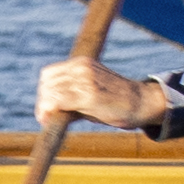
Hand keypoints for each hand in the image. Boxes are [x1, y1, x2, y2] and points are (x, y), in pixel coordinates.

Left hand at [36, 60, 170, 133]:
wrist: (141, 103)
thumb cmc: (116, 102)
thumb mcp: (91, 91)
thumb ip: (71, 95)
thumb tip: (48, 109)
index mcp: (82, 63)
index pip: (49, 74)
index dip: (44, 92)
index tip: (46, 108)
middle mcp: (82, 67)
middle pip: (47, 83)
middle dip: (43, 101)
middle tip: (47, 117)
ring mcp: (85, 80)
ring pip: (50, 92)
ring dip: (44, 108)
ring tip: (49, 120)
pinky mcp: (88, 95)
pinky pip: (58, 101)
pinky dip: (49, 111)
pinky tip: (52, 120)